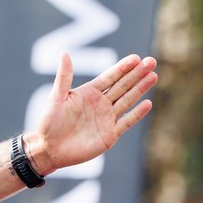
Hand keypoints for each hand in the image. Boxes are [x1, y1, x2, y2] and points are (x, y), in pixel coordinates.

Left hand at [24, 52, 157, 174]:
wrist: (48, 149)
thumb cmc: (48, 123)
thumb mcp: (55, 98)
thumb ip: (64, 77)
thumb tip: (65, 53)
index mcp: (89, 93)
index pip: (110, 77)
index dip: (122, 68)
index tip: (136, 58)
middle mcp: (100, 104)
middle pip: (122, 86)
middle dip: (137, 74)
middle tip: (151, 61)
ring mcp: (106, 119)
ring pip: (127, 100)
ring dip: (140, 89)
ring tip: (153, 76)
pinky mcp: (110, 135)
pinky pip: (126, 122)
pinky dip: (137, 113)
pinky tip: (147, 103)